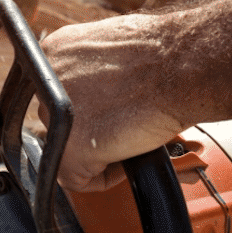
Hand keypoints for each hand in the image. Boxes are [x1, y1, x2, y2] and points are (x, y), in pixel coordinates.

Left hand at [40, 16, 191, 191]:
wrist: (186, 64)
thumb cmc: (167, 56)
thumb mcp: (113, 51)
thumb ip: (90, 72)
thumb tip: (89, 96)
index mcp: (54, 51)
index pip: (51, 96)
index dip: (79, 112)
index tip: (99, 115)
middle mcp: (45, 79)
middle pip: (57, 125)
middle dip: (89, 131)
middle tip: (121, 125)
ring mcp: (52, 114)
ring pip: (65, 152)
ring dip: (98, 152)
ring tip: (129, 136)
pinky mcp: (68, 148)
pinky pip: (78, 181)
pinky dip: (106, 177)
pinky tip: (129, 155)